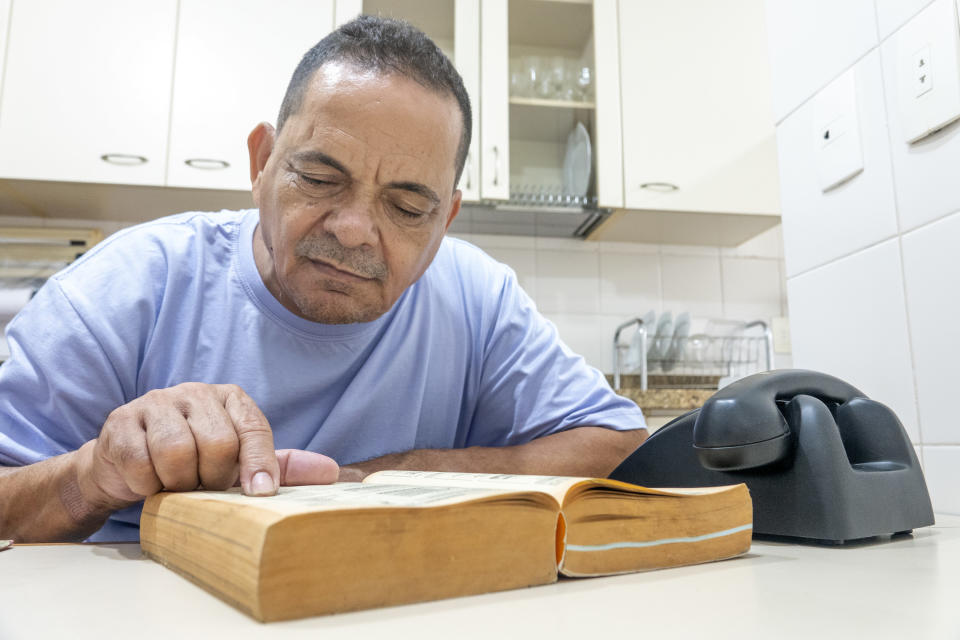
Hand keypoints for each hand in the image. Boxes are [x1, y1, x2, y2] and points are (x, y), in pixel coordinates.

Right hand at [75, 383, 338, 509]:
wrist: (127, 466)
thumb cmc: (195, 464)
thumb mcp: (239, 465)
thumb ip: (283, 467)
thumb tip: (333, 473)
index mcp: (230, 399)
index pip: (254, 429)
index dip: (259, 465)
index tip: (260, 493)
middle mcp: (195, 392)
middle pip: (217, 442)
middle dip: (212, 477)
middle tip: (204, 487)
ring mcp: (155, 403)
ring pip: (177, 452)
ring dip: (178, 482)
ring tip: (176, 485)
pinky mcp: (120, 422)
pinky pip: (141, 463)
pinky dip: (146, 484)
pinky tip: (148, 481)